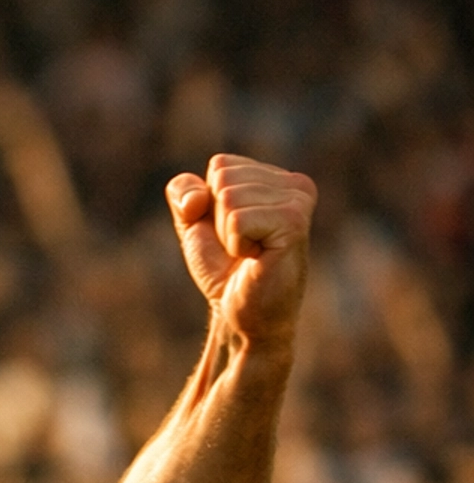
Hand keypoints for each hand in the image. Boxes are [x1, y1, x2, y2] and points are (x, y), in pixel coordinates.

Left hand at [166, 154, 315, 354]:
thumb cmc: (224, 272)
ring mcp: (298, 200)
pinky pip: (237, 219)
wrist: (240, 316)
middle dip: (218, 220)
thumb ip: (184, 193)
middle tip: (241, 249)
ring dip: (228, 235)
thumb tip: (195, 199)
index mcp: (276, 178)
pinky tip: (257, 259)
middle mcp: (294, 183)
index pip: (220, 165)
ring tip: (249, 255)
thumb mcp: (195, 225)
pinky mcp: (294, 222)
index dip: (209, 205)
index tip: (231, 234)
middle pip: (223, 178)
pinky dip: (235, 245)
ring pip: (229, 198)